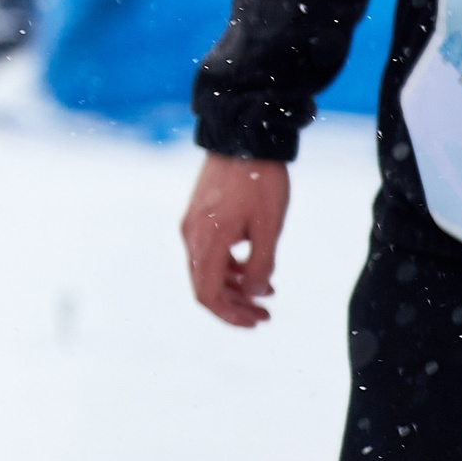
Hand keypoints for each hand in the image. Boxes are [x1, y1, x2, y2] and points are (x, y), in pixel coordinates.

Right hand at [182, 152, 289, 325]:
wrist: (243, 138)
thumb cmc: (259, 182)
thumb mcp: (269, 228)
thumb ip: (261, 266)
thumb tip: (255, 293)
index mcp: (206, 241)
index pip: (207, 294)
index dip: (230, 315)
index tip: (256, 322)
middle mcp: (192, 235)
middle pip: (205, 285)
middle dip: (234, 305)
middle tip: (266, 314)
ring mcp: (193, 224)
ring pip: (207, 270)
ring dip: (235, 287)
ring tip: (268, 293)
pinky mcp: (199, 215)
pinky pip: (210, 252)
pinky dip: (230, 267)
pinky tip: (254, 268)